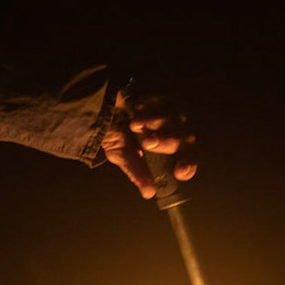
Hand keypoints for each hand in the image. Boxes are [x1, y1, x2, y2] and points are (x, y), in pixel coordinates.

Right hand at [101, 83, 197, 198]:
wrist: (96, 102)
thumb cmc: (112, 130)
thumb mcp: (120, 154)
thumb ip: (136, 171)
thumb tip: (148, 192)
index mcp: (167, 148)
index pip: (188, 157)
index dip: (188, 164)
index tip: (178, 172)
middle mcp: (173, 128)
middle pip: (187, 137)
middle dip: (168, 141)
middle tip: (148, 143)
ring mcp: (169, 108)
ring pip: (176, 117)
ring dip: (155, 123)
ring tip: (134, 125)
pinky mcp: (161, 91)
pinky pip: (163, 100)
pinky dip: (149, 109)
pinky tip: (135, 113)